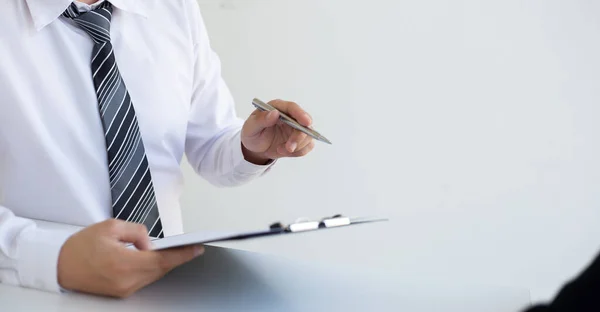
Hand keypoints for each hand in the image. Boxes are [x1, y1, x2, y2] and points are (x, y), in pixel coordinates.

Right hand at [57, 219, 203, 297]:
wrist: (59, 265)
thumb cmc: (81, 245)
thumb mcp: (110, 227)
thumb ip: (137, 232)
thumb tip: (151, 243)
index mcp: (123, 263)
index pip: (162, 260)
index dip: (183, 255)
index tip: (197, 249)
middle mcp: (125, 281)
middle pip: (161, 269)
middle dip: (177, 258)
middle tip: (191, 248)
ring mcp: (123, 290)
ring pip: (154, 275)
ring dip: (165, 264)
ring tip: (177, 252)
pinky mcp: (120, 293)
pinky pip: (144, 280)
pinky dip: (153, 269)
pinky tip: (157, 260)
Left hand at [241, 99, 315, 164]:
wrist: (255, 148)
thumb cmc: (252, 134)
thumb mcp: (250, 127)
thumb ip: (261, 120)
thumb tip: (274, 113)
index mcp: (278, 108)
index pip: (292, 108)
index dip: (301, 114)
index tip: (306, 122)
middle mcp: (290, 116)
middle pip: (304, 123)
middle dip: (299, 137)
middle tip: (289, 148)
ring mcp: (297, 128)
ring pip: (308, 136)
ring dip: (297, 146)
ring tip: (280, 150)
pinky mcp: (300, 139)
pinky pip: (307, 146)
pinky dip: (298, 152)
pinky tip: (285, 151)